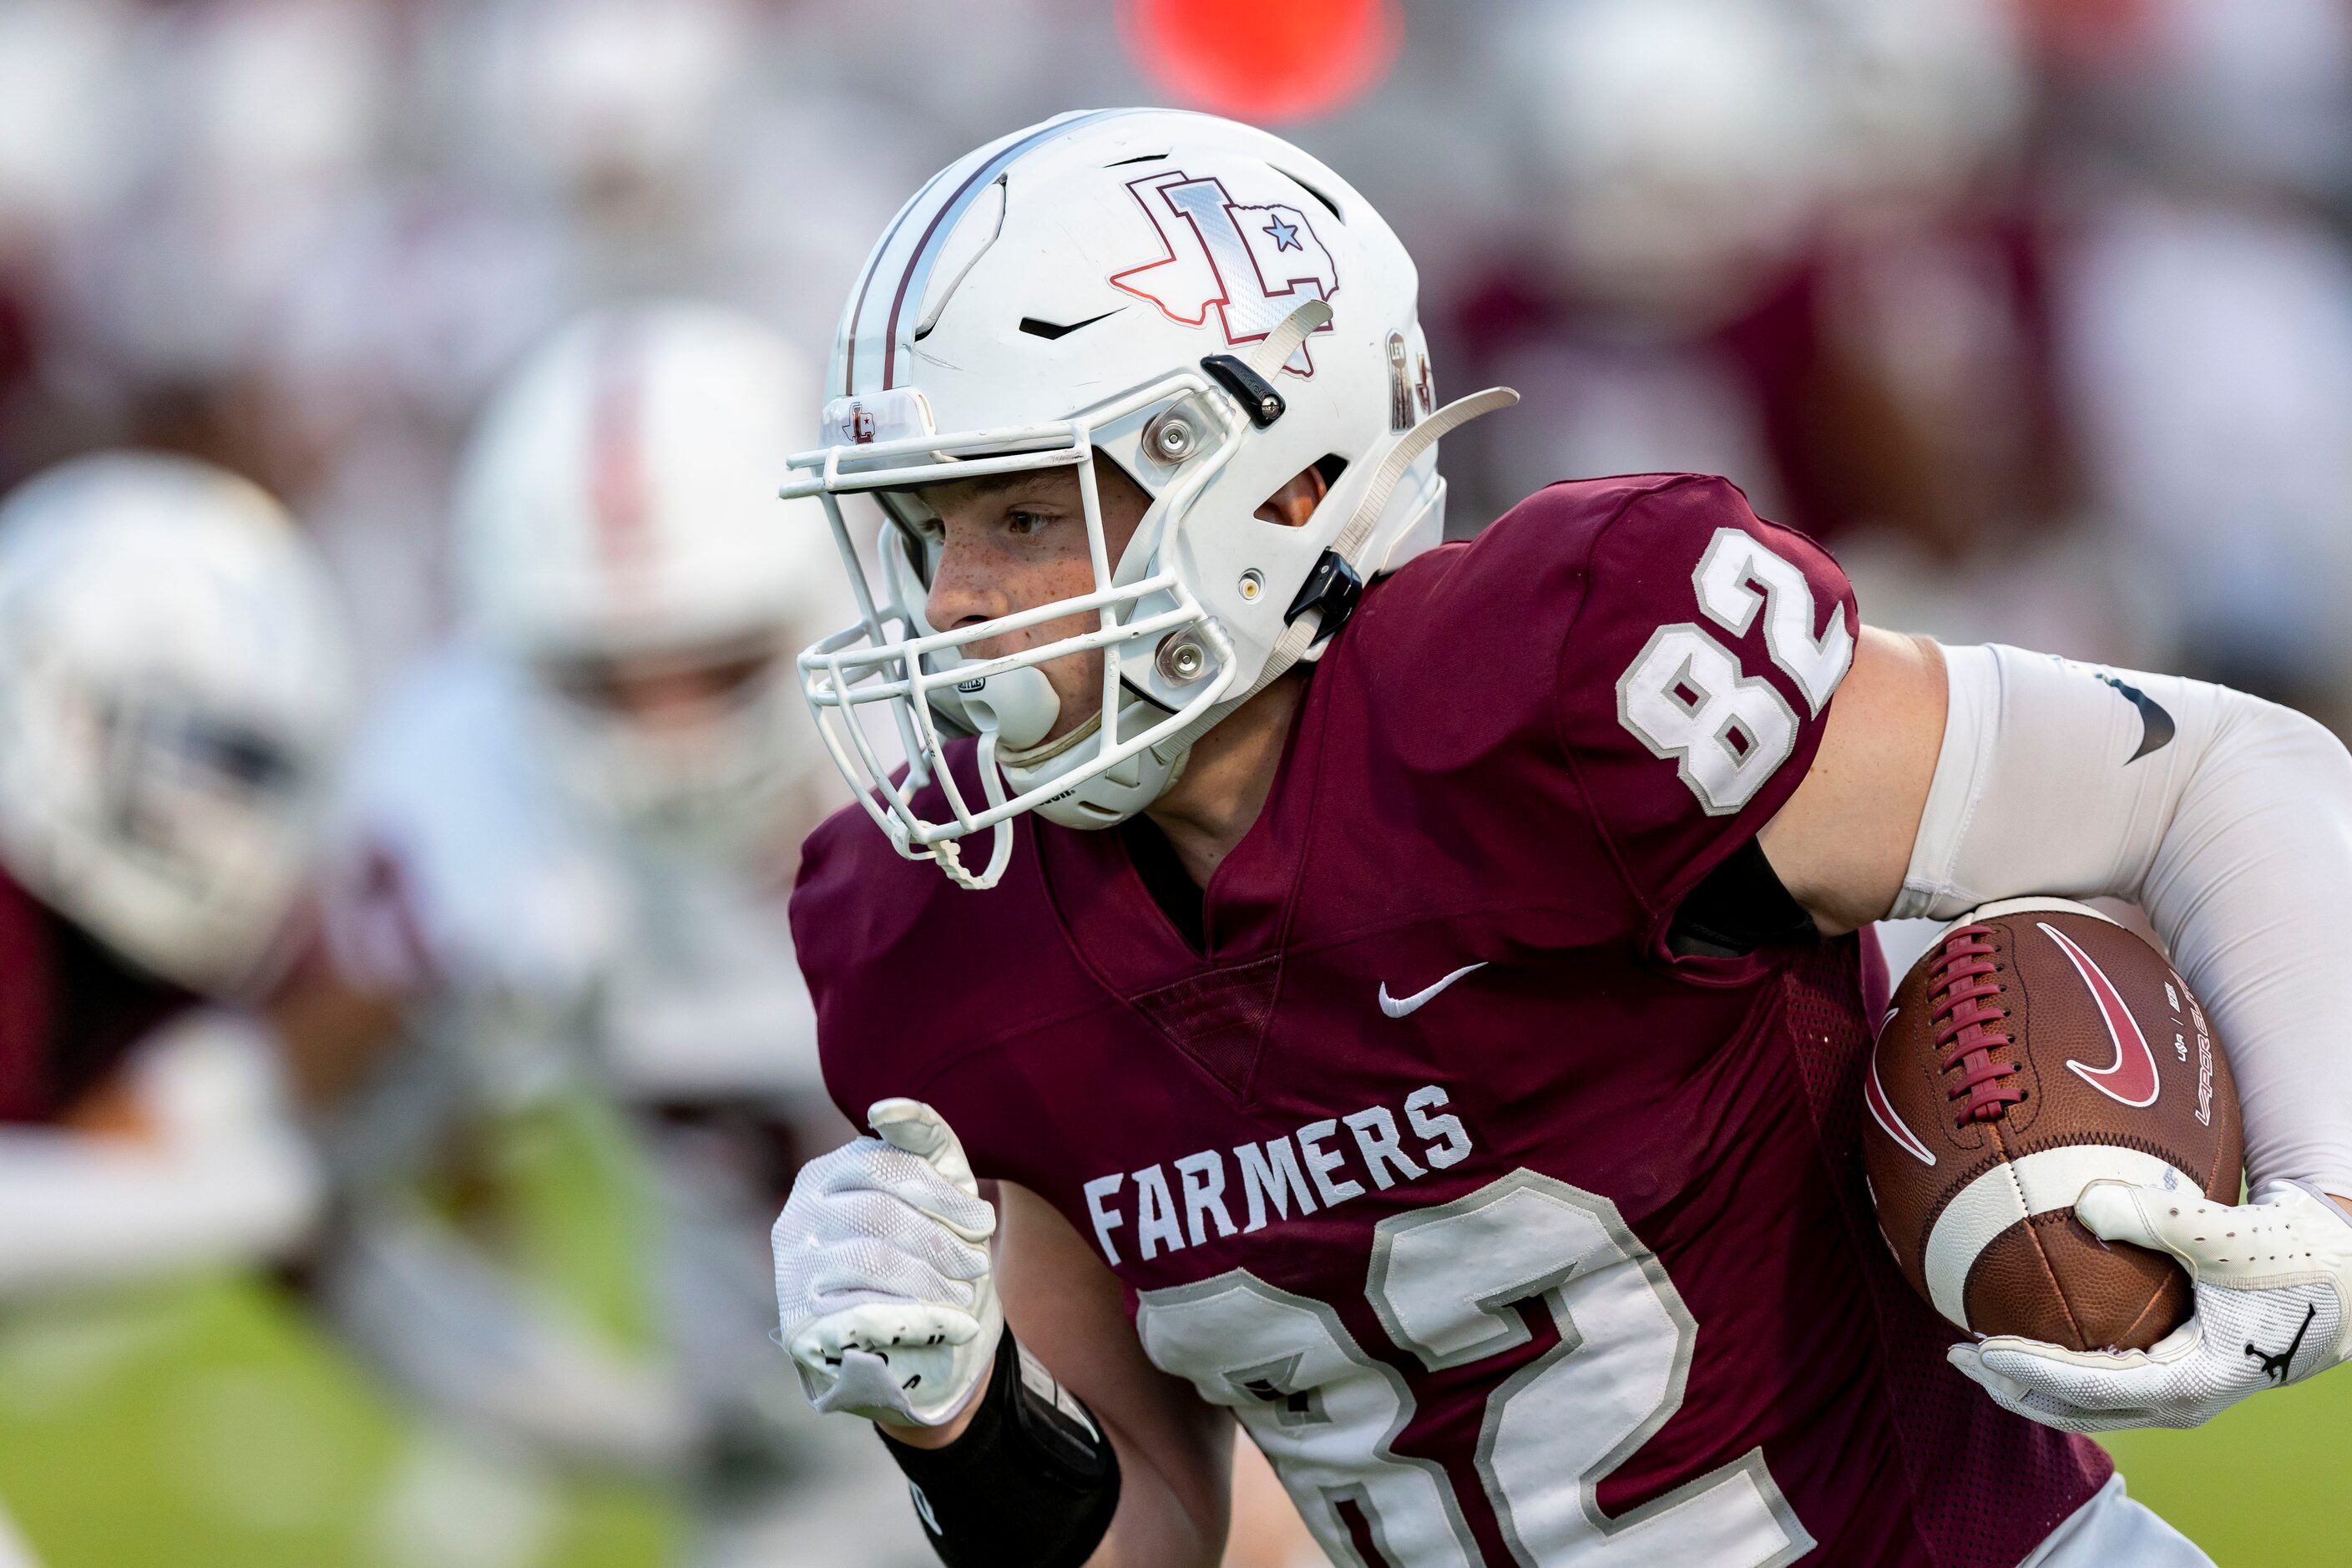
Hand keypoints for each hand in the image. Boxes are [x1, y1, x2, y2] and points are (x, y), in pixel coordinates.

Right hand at [772, 1098, 1000, 1427]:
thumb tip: (886, 1108)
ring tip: (964, 1295)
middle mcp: (796, 1220)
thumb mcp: (939, 1188)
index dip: (942, 1196)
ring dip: (932, 1281)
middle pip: (878, 1215)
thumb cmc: (928, 1254)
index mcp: (826, 1176)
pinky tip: (955, 1327)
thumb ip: (922, 1137)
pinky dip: (923, 1320)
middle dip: (940, 1242)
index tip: (984, 1225)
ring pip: (871, 1262)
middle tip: (977, 1266)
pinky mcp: (801, 1328)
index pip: (884, 1167)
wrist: (919, 1348)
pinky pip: (867, 1315)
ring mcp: (792, 1274)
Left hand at [1948, 1179, 2351, 1430]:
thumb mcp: (2231, 1234)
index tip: (1977, 1348)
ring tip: (1976, 1356)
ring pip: (2091, 1404)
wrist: (2349, 1276)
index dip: (2030, 1371)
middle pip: (2079, 1409)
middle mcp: (2183, 1399)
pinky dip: (2062, 1370)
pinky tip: (2030, 1341)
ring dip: (2032, 1385)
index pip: (2091, 1386)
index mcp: (2193, 1381)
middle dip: (2013, 1389)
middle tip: (1954, 1357)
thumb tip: (2085, 1204)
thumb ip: (2161, 1220)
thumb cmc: (2296, 1255)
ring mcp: (2182, 1392)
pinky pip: (2109, 1382)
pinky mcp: (2181, 1373)